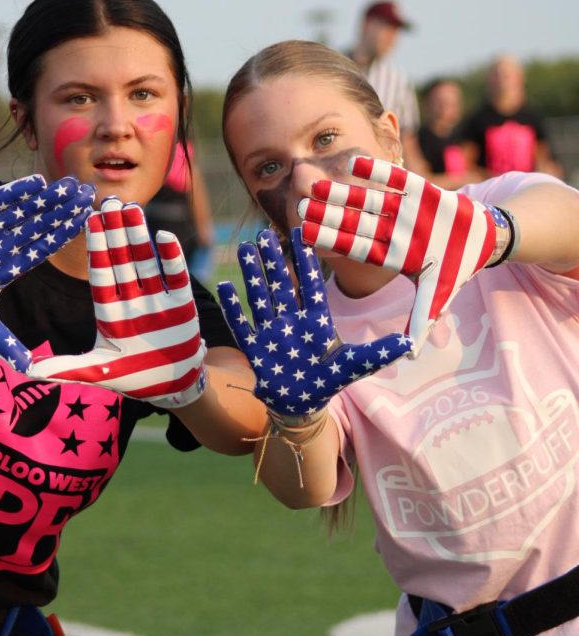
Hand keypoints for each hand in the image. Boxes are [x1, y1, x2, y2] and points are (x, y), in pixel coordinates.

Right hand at [0, 174, 93, 368]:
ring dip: (45, 199)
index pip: (44, 248)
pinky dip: (12, 195)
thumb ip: (3, 341)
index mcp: (10, 267)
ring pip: (22, 212)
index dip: (65, 234)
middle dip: (63, 211)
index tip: (88, 221)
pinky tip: (35, 183)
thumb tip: (27, 368)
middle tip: (89, 194)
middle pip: (39, 226)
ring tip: (69, 185)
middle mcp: (3, 245)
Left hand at [27, 198, 206, 407]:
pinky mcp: (181, 303)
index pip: (101, 274)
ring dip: (139, 235)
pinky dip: (171, 256)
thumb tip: (28, 370)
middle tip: (109, 200)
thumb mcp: (97, 371)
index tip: (89, 220)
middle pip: (122, 259)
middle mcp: (132, 298)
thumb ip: (66, 368)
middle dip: (116, 231)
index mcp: (109, 311)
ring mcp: (157, 298)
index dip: (96, 248)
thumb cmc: (131, 377)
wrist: (172, 385)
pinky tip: (163, 235)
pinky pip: (175, 276)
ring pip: (146, 260)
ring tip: (132, 207)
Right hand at [216, 229, 411, 416]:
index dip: (306, 259)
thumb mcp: (356, 365)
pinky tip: (225, 287)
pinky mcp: (255, 349)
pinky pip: (242, 325)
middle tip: (265, 232)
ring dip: (252, 274)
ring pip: (261, 297)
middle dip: (274, 259)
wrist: (302, 403)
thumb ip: (379, 352)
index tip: (302, 233)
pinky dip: (233, 308)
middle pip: (282, 284)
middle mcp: (292, 320)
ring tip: (244, 248)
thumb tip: (411, 342)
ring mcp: (272, 332)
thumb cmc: (328, 381)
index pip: (310, 284)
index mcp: (316, 320)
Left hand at [298, 157, 509, 353]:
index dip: (330, 242)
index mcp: (388, 254)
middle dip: (326, 216)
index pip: (353, 247)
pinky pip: (393, 179)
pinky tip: (353, 163)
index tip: (304, 237)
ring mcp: (400, 209)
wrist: (482, 239)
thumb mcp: (437, 297)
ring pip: (366, 200)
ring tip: (316, 185)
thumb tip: (410, 355)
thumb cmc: (454, 269)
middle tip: (298, 209)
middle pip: (352, 223)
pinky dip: (376, 171)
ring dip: (342, 193)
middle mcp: (389, 230)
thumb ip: (421, 321)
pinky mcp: (417, 189)